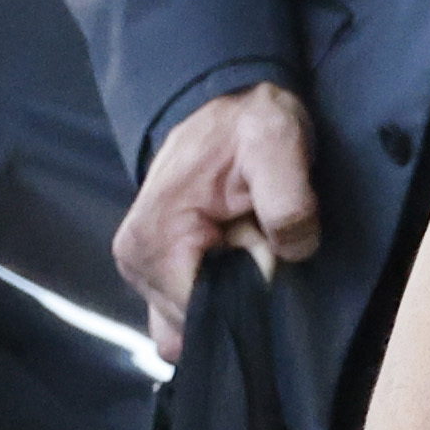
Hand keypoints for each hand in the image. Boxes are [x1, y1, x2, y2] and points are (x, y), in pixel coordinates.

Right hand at [117, 79, 319, 347]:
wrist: (228, 107)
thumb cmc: (248, 126)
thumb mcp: (277, 144)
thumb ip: (287, 200)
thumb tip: (293, 252)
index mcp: (154, 240)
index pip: (199, 315)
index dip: (244, 295)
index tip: (259, 248)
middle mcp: (136, 263)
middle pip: (197, 321)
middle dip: (236, 292)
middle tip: (253, 235)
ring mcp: (141, 273)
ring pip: (194, 322)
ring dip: (228, 292)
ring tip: (242, 241)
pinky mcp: (154, 275)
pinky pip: (186, 315)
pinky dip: (217, 295)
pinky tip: (232, 256)